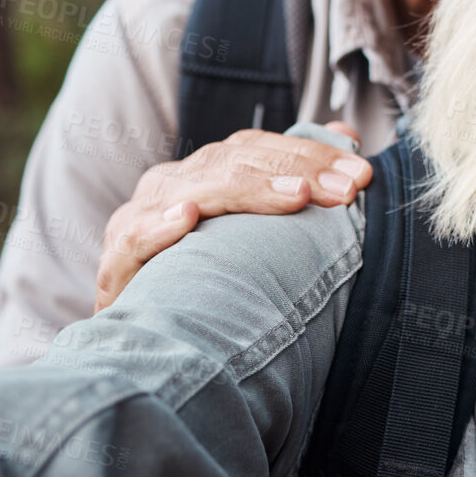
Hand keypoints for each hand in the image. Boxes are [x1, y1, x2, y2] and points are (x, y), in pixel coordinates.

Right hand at [94, 125, 371, 311]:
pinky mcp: (115, 265)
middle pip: (232, 162)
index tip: (360, 174)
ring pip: (192, 189)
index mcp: (202, 173)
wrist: (146, 343)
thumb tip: (347, 133)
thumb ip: (297, 179)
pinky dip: (159, 226)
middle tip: (346, 190)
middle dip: (297, 172)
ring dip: (246, 190)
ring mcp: (138, 220)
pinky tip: (187, 219)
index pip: (256, 148)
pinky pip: (135, 239)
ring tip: (296, 196)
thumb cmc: (208, 281)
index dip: (309, 154)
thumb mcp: (256, 231)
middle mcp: (169, 187)